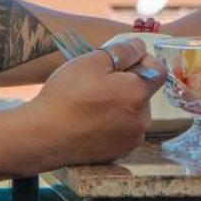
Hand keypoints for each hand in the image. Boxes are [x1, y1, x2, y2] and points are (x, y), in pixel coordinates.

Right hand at [24, 46, 158, 163]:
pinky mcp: (118, 153)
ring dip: (119, 104)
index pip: (158, 69)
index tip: (118, 62)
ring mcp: (130, 139)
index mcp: (139, 94)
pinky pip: (122, 130)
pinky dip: (110, 123)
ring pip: (132, 112)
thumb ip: (123, 51)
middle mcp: (142, 120)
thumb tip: (140, 47)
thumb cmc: (66, 96)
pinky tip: (89, 120)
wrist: (42, 136)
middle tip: (97, 82)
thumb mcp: (93, 61)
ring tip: (89, 103)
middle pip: (143, 91)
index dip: (140, 59)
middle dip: (127, 83)